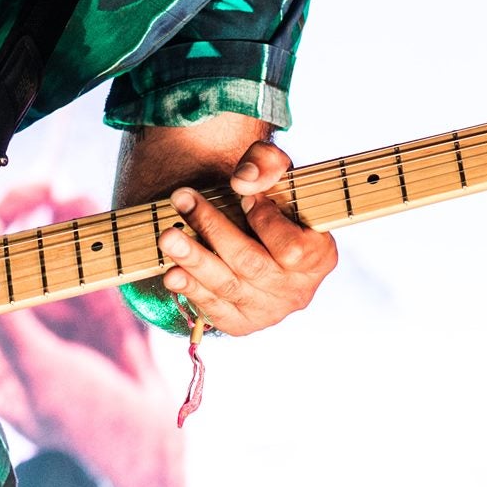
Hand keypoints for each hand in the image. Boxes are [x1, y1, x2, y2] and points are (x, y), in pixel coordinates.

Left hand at [157, 140, 336, 335]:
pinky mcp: (240, 323)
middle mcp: (297, 290)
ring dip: (194, 259)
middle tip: (181, 199)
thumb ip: (267, 164)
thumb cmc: (273, 202)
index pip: (292, 248)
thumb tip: (242, 182)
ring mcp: (268, 311)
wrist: (258, 238)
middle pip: (250, 264)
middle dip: (213, 229)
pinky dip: (191, 290)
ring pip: (227, 286)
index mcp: (318, 257)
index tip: (244, 196)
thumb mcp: (279, 174)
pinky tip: (171, 273)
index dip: (265, 221)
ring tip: (167, 236)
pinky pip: (213, 309)